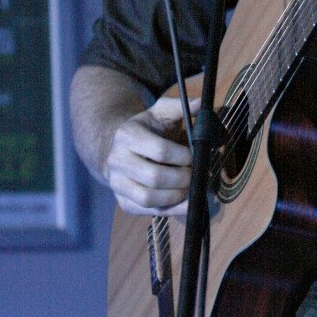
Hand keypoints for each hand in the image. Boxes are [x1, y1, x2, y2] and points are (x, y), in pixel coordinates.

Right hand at [104, 95, 200, 215]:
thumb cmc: (148, 128)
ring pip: (148, 198)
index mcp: (127, 135)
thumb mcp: (161, 112)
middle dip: (181, 179)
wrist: (122, 148)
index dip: (182, 156)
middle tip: (195, 175)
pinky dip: (170, 210)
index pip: (160, 151)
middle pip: (155, 177)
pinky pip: (147, 211)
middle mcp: (117, 160)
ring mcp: (117, 183)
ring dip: (176, 197)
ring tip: (190, 188)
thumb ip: (181, 107)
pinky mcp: (123, 201)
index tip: (193, 156)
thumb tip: (200, 104)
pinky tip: (185, 202)